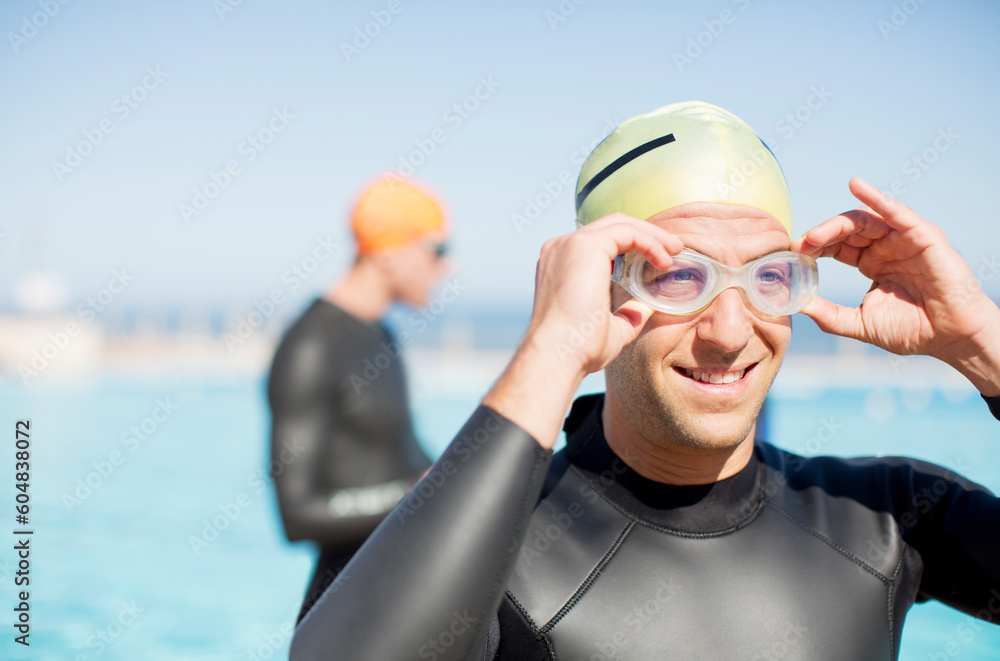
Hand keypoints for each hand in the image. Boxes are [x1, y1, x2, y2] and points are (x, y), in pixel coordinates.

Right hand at [525, 213, 683, 375]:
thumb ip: (627, 313)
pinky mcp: (585, 246)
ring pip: (620, 224)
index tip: (660, 259)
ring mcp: (570, 244)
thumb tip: (646, 307)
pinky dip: (649, 241)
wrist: (559, 354)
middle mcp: (561, 248)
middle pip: (611, 225)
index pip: (601, 240)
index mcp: (561, 264)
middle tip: (673, 249)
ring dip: (651, 235)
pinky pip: (626, 232)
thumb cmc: (578, 349)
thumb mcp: (610, 327)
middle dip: (646, 234)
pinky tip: (664, 259)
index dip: (634, 245)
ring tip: (674, 251)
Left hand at [791, 178, 999, 393]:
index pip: (837, 246)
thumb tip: (797, 306)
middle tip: (799, 245)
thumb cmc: (913, 330)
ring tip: (814, 236)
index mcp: (872, 262)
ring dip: (836, 224)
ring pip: (865, 220)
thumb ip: (830, 316)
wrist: (951, 337)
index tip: (793, 254)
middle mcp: (886, 247)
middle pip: (846, 230)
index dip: (815, 247)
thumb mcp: (861, 324)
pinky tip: (856, 185)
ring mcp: (904, 239)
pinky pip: (897, 213)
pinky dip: (876, 198)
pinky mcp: (923, 236)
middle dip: (820, 236)